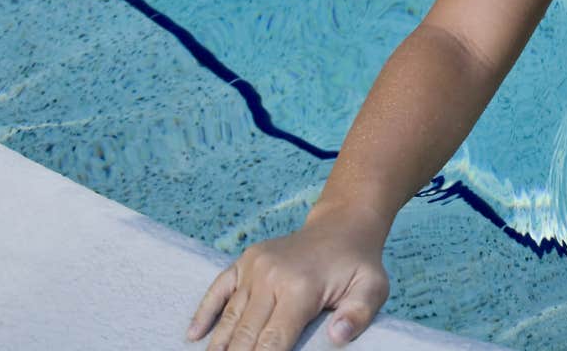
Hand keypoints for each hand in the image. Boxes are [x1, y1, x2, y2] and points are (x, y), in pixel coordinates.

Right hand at [187, 214, 389, 350]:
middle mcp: (271, 277)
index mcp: (300, 289)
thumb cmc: (358, 265)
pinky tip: (193, 336)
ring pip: (229, 318)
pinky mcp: (244, 262)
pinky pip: (217, 289)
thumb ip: (358, 314)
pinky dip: (204, 313)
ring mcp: (254, 268)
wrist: (342, 226)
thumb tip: (337, 338)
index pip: (273, 342)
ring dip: (218, 346)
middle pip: (245, 335)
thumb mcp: (373, 288)